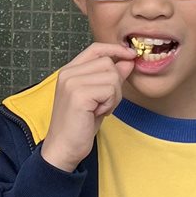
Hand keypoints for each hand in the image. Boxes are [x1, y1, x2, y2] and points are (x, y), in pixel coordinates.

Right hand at [40, 42, 135, 172]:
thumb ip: (111, 77)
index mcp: (70, 71)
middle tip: (104, 103)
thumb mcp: (99, 97)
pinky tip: (98, 113)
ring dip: (113, 96)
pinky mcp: (79, 94)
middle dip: (115, 84)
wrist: (64, 147)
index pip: (96, 48)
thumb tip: (128, 60)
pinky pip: (110, 90)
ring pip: (112, 76)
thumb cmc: (80, 125)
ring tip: (99, 109)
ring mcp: (72, 82)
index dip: (115, 49)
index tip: (131, 55)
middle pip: (108, 63)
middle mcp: (68, 73)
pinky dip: (110, 104)